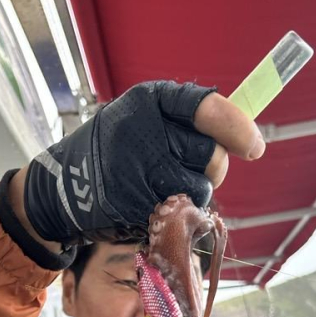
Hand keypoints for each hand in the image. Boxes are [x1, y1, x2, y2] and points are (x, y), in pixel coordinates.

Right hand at [14, 81, 263, 250]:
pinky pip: (180, 214)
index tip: (255, 147)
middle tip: (191, 168)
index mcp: (148, 102)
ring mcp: (139, 173)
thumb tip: (245, 136)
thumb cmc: (113, 151)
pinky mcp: (137, 207)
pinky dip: (175, 214)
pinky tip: (150, 203)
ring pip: (200, 189)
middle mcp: (145, 133)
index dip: (236, 127)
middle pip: (211, 155)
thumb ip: (186, 123)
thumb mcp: (140, 119)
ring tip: (161, 184)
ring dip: (192, 192)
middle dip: (212, 167)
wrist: (60, 190)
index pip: (205, 108)